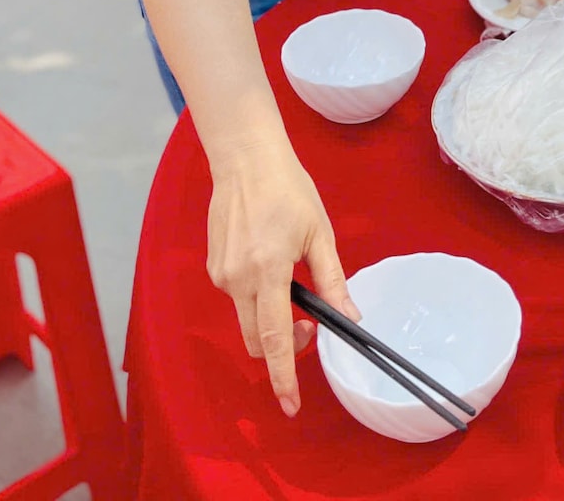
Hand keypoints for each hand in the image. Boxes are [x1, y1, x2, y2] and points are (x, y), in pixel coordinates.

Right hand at [206, 139, 359, 416]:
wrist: (245, 159)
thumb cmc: (288, 189)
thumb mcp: (319, 233)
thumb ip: (332, 280)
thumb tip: (350, 317)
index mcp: (268, 271)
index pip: (274, 338)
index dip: (283, 375)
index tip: (291, 404)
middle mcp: (237, 279)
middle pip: (257, 340)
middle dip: (282, 348)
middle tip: (309, 327)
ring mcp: (221, 275)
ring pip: (247, 319)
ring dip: (269, 317)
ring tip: (289, 277)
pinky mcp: (213, 268)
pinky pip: (236, 297)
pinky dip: (255, 295)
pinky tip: (268, 261)